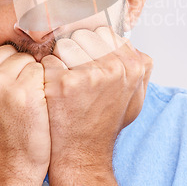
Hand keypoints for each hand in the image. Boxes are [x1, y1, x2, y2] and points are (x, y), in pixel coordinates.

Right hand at [0, 45, 49, 184]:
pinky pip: (42, 70)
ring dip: (32, 75)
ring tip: (27, 100)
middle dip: (17, 68)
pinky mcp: (25, 90)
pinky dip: (44, 83)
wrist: (8, 168)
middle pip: (9, 52)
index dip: (3, 66)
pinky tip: (39, 103)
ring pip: (27, 59)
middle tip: (18, 94)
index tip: (6, 85)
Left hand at [42, 27, 152, 184]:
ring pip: (64, 44)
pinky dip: (46, 72)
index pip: (104, 32)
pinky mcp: (63, 82)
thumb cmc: (105, 123)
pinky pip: (48, 60)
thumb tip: (131, 43)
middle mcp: (114, 67)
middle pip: (84, 35)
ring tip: (65, 80)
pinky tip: (54, 89)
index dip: (93, 46)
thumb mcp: (136, 96)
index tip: (89, 62)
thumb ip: (140, 67)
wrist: (82, 153)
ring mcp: (88, 74)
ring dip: (60, 59)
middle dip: (77, 49)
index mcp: (133, 65)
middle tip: (75, 72)